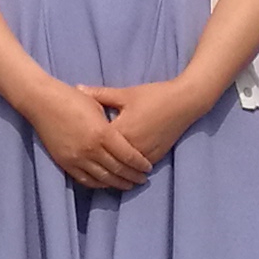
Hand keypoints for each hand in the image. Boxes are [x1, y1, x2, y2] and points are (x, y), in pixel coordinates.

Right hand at [27, 77, 150, 190]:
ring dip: (117, 183)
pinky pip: (85, 179)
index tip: (147, 168)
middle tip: (142, 180)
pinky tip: (106, 183)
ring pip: (103, 178)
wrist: (42, 102)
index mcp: (103, 133)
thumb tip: (125, 136)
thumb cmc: (72, 98)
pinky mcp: (65, 162)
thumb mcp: (98, 107)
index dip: (140, 164)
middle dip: (132, 176)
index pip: (128, 156)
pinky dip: (98, 183)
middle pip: (118, 170)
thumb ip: (112, 124)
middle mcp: (91, 149)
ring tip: (128, 185)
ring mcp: (77, 158)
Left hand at [86, 78, 202, 162]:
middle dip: (95, 159)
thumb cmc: (153, 95)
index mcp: (120, 131)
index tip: (74, 141)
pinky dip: (127, 169)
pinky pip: (136, 168)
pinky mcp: (155, 158)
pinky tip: (118, 170)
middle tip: (80, 161)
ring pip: (122, 168)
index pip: (96, 143)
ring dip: (111, 168)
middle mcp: (131, 148)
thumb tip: (77, 88)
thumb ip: (99, 94)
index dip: (85, 142)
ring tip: (96, 169)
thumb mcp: (125, 94)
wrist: (184, 102)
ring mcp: (144, 155)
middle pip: (108, 159)